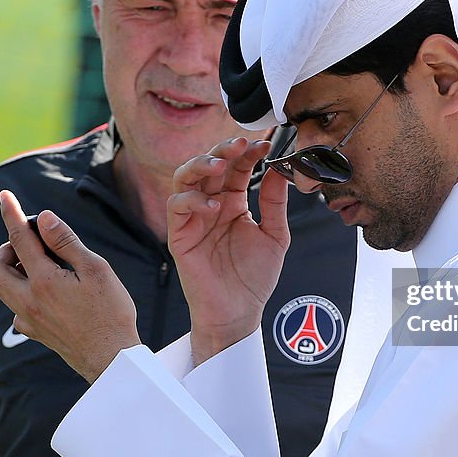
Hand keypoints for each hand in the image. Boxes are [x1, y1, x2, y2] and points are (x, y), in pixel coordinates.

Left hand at [0, 190, 139, 381]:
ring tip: (38, 262)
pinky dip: (22, 294)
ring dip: (12, 270)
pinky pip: (16, 309)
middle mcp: (28, 300)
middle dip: (7, 248)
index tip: (3, 196)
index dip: (11, 214)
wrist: (111, 359)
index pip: (20, 238)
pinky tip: (44, 293)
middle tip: (29, 241)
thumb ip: (66, 242)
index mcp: (44, 280)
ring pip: (4, 289)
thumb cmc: (110, 312)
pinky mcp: (35, 333)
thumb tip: (43, 218)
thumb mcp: (96, 269)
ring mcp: (29, 320)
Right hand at [168, 137, 290, 363]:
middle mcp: (211, 205)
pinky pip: (177, 207)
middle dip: (222, 150)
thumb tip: (280, 169)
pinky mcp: (179, 235)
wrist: (238, 312)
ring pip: (185, 178)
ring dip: (200, 165)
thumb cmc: (254, 278)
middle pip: (209, 165)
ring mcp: (193, 218)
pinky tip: (215, 205)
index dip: (248, 153)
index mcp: (233, 203)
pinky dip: (193, 200)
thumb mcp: (275, 236)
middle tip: (240, 143)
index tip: (265, 144)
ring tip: (220, 164)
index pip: (237, 168)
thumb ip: (275, 203)